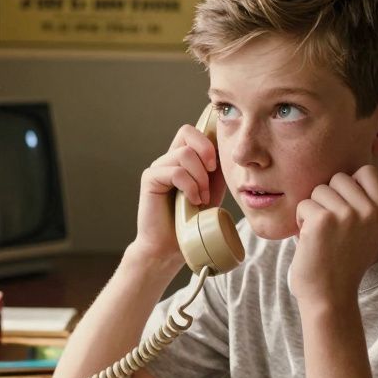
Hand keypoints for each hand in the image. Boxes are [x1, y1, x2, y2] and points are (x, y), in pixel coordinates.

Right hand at [130, 123, 226, 267]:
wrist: (173, 246)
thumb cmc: (193, 220)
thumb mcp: (212, 189)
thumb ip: (216, 168)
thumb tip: (227, 148)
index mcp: (184, 159)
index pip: (195, 131)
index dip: (210, 140)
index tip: (218, 164)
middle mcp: (169, 159)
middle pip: (188, 132)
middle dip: (207, 152)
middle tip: (212, 174)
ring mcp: (158, 168)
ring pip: (185, 154)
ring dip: (200, 177)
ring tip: (201, 198)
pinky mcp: (150, 179)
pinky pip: (175, 171)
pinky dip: (189, 186)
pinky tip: (192, 201)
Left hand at [289, 165, 377, 306]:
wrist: (330, 297)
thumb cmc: (342, 263)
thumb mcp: (367, 231)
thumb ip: (363, 203)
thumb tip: (345, 173)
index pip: (366, 171)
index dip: (349, 184)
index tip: (343, 206)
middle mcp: (370, 210)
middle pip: (339, 178)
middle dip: (328, 198)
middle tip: (329, 227)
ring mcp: (348, 214)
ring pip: (319, 189)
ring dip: (313, 210)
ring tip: (320, 235)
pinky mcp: (323, 219)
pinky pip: (304, 204)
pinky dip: (301, 221)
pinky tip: (310, 240)